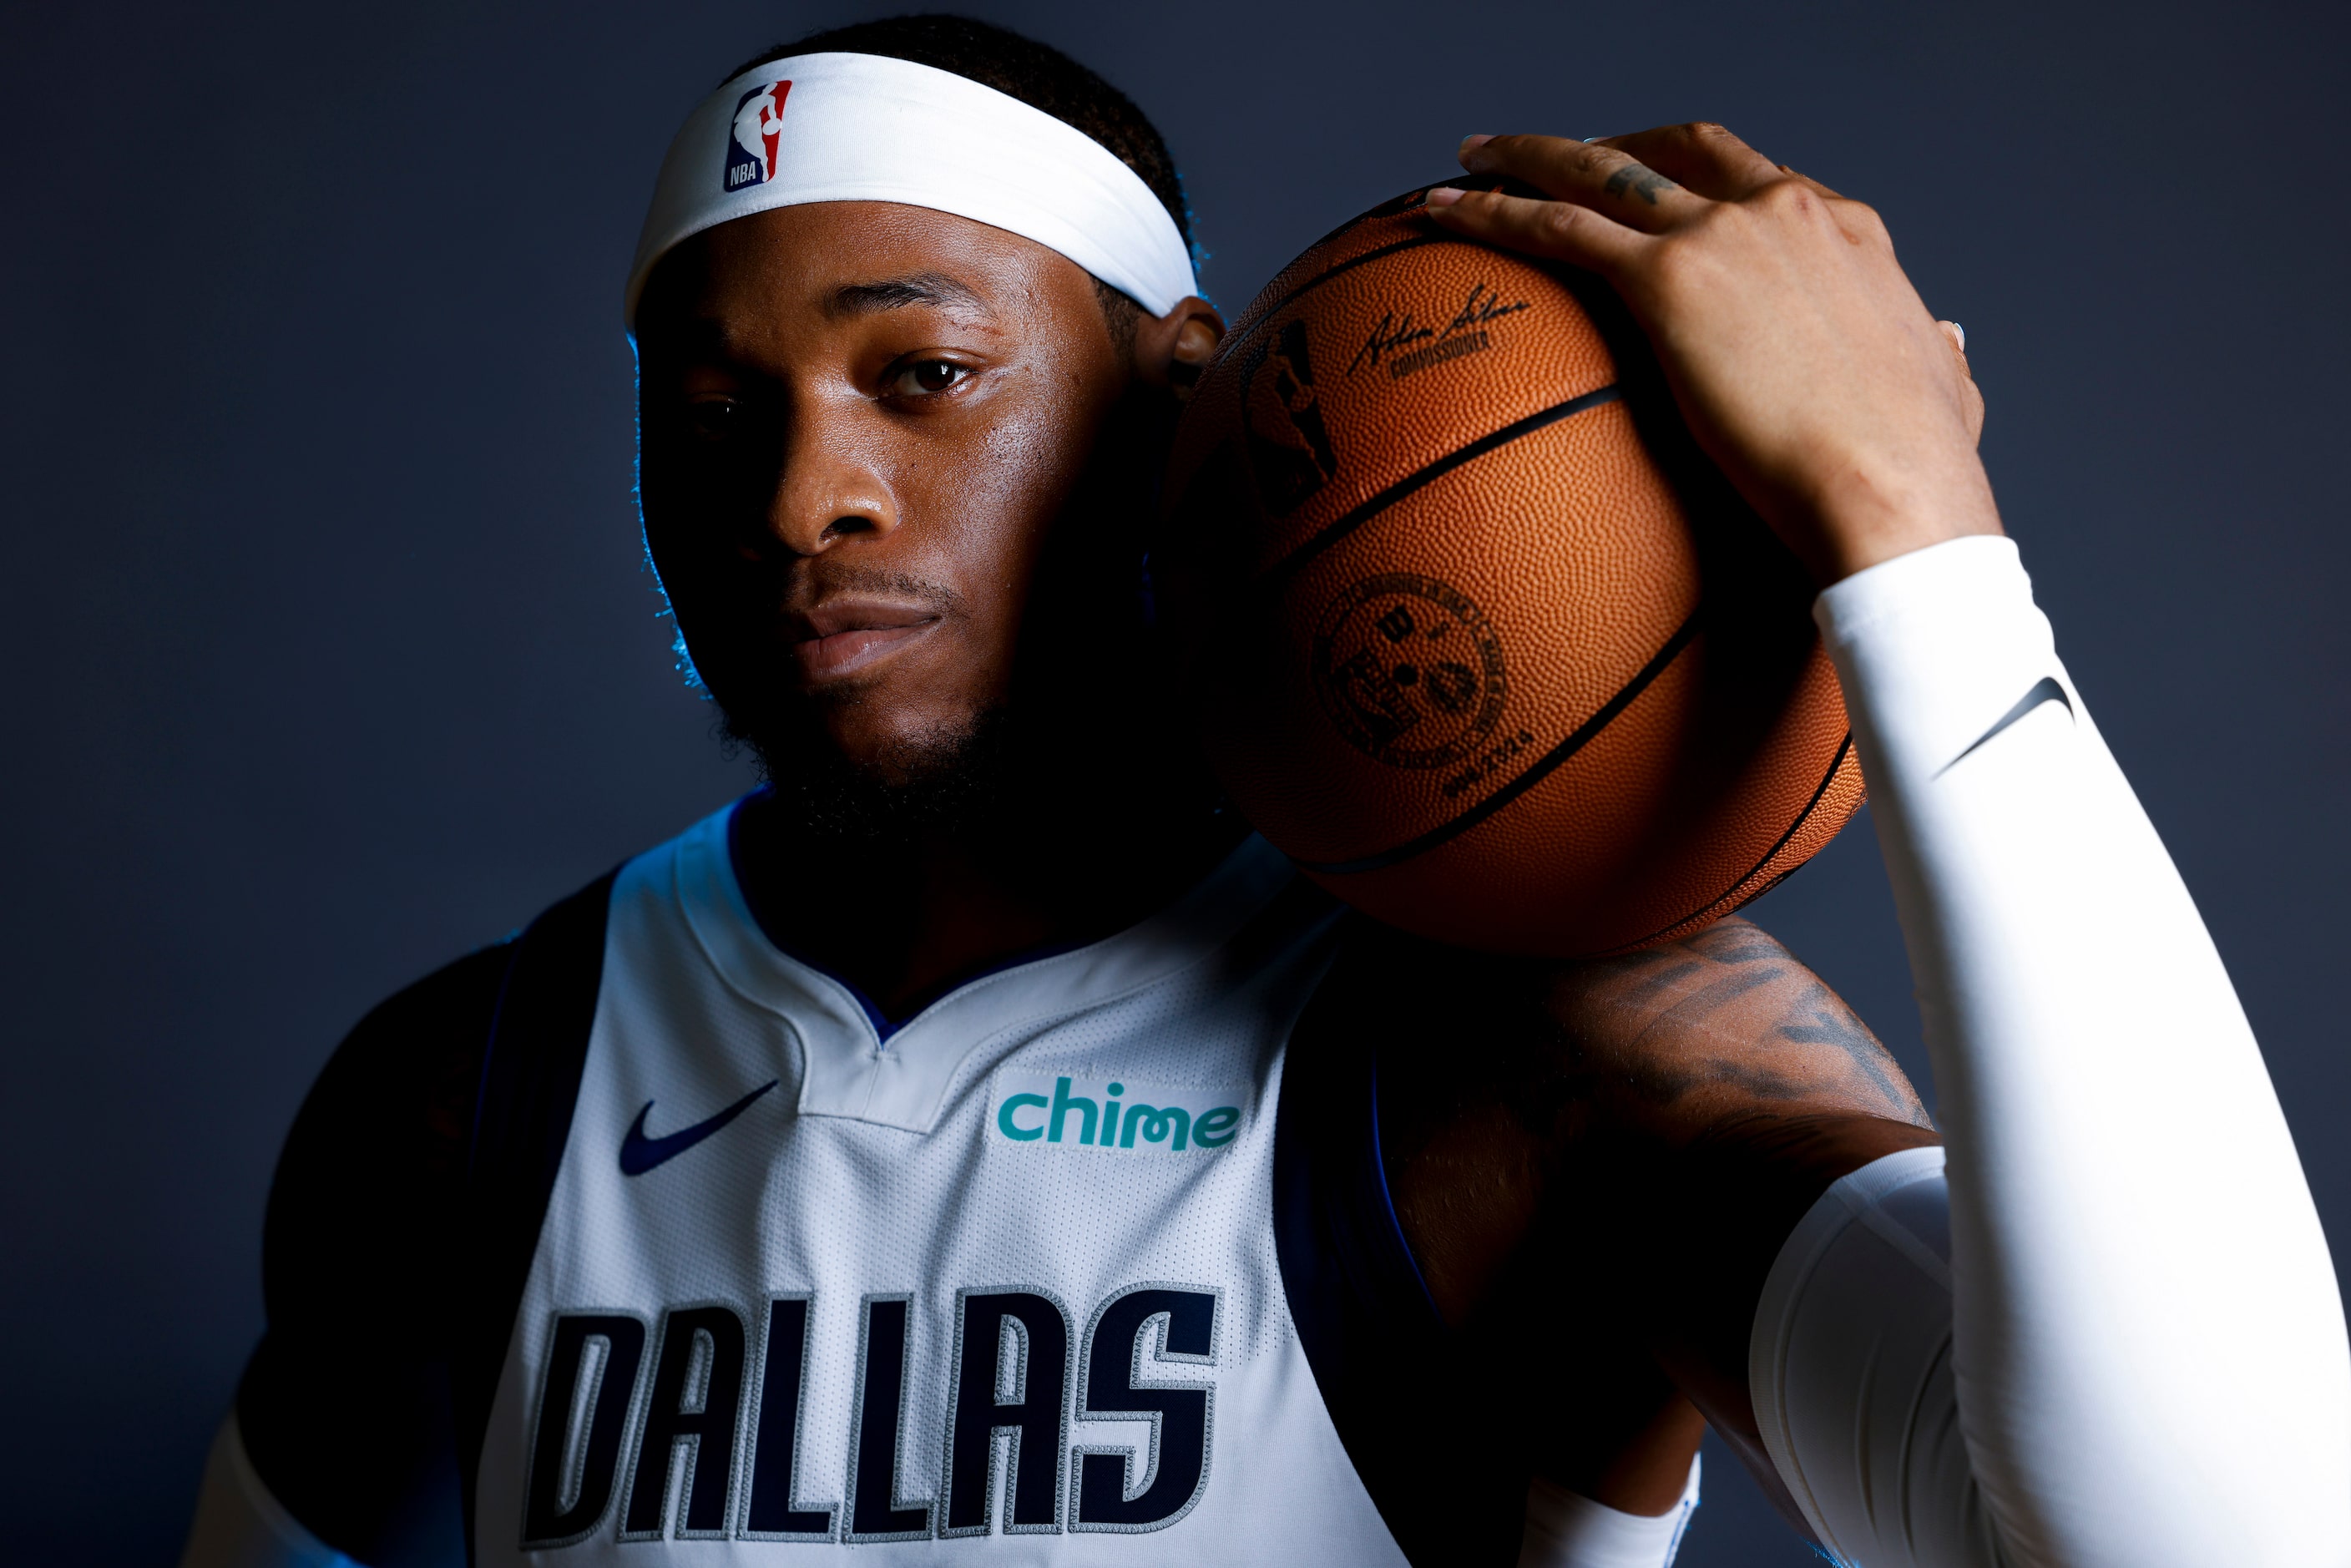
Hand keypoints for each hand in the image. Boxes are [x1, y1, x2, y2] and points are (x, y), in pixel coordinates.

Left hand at [1427, 124, 1998, 583]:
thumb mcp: (1947, 390)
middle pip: (1678, 150)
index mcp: (1846, 231)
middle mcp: (1784, 210)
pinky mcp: (1667, 280)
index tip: (1666, 196)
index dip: (1705, 180)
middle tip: (1558, 155)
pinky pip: (1556, 228)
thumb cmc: (1923, 469)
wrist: (1893, 491)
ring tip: (1472, 155)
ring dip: (1529, 154)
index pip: (1762, 180)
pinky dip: (1491, 211)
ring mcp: (1723, 235)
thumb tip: (1949, 337)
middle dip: (1615, 142)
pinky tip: (1442, 212)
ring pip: (1601, 168)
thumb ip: (1938, 354)